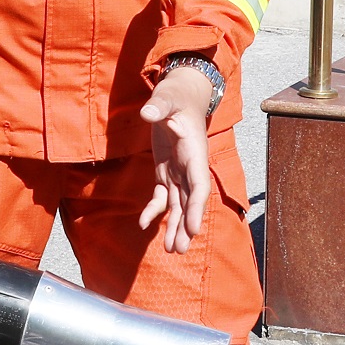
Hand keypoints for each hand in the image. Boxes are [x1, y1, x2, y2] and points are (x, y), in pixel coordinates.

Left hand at [135, 63, 221, 254]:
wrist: (180, 94)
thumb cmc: (176, 95)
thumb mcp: (167, 97)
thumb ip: (159, 106)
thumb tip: (148, 113)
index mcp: (194, 153)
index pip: (199, 186)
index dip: (197, 208)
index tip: (194, 229)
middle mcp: (189, 167)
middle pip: (190, 202)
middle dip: (186, 226)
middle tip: (179, 250)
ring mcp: (178, 171)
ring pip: (179, 205)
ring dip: (176, 226)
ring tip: (171, 250)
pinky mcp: (166, 172)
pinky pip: (162, 196)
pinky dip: (154, 210)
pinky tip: (144, 224)